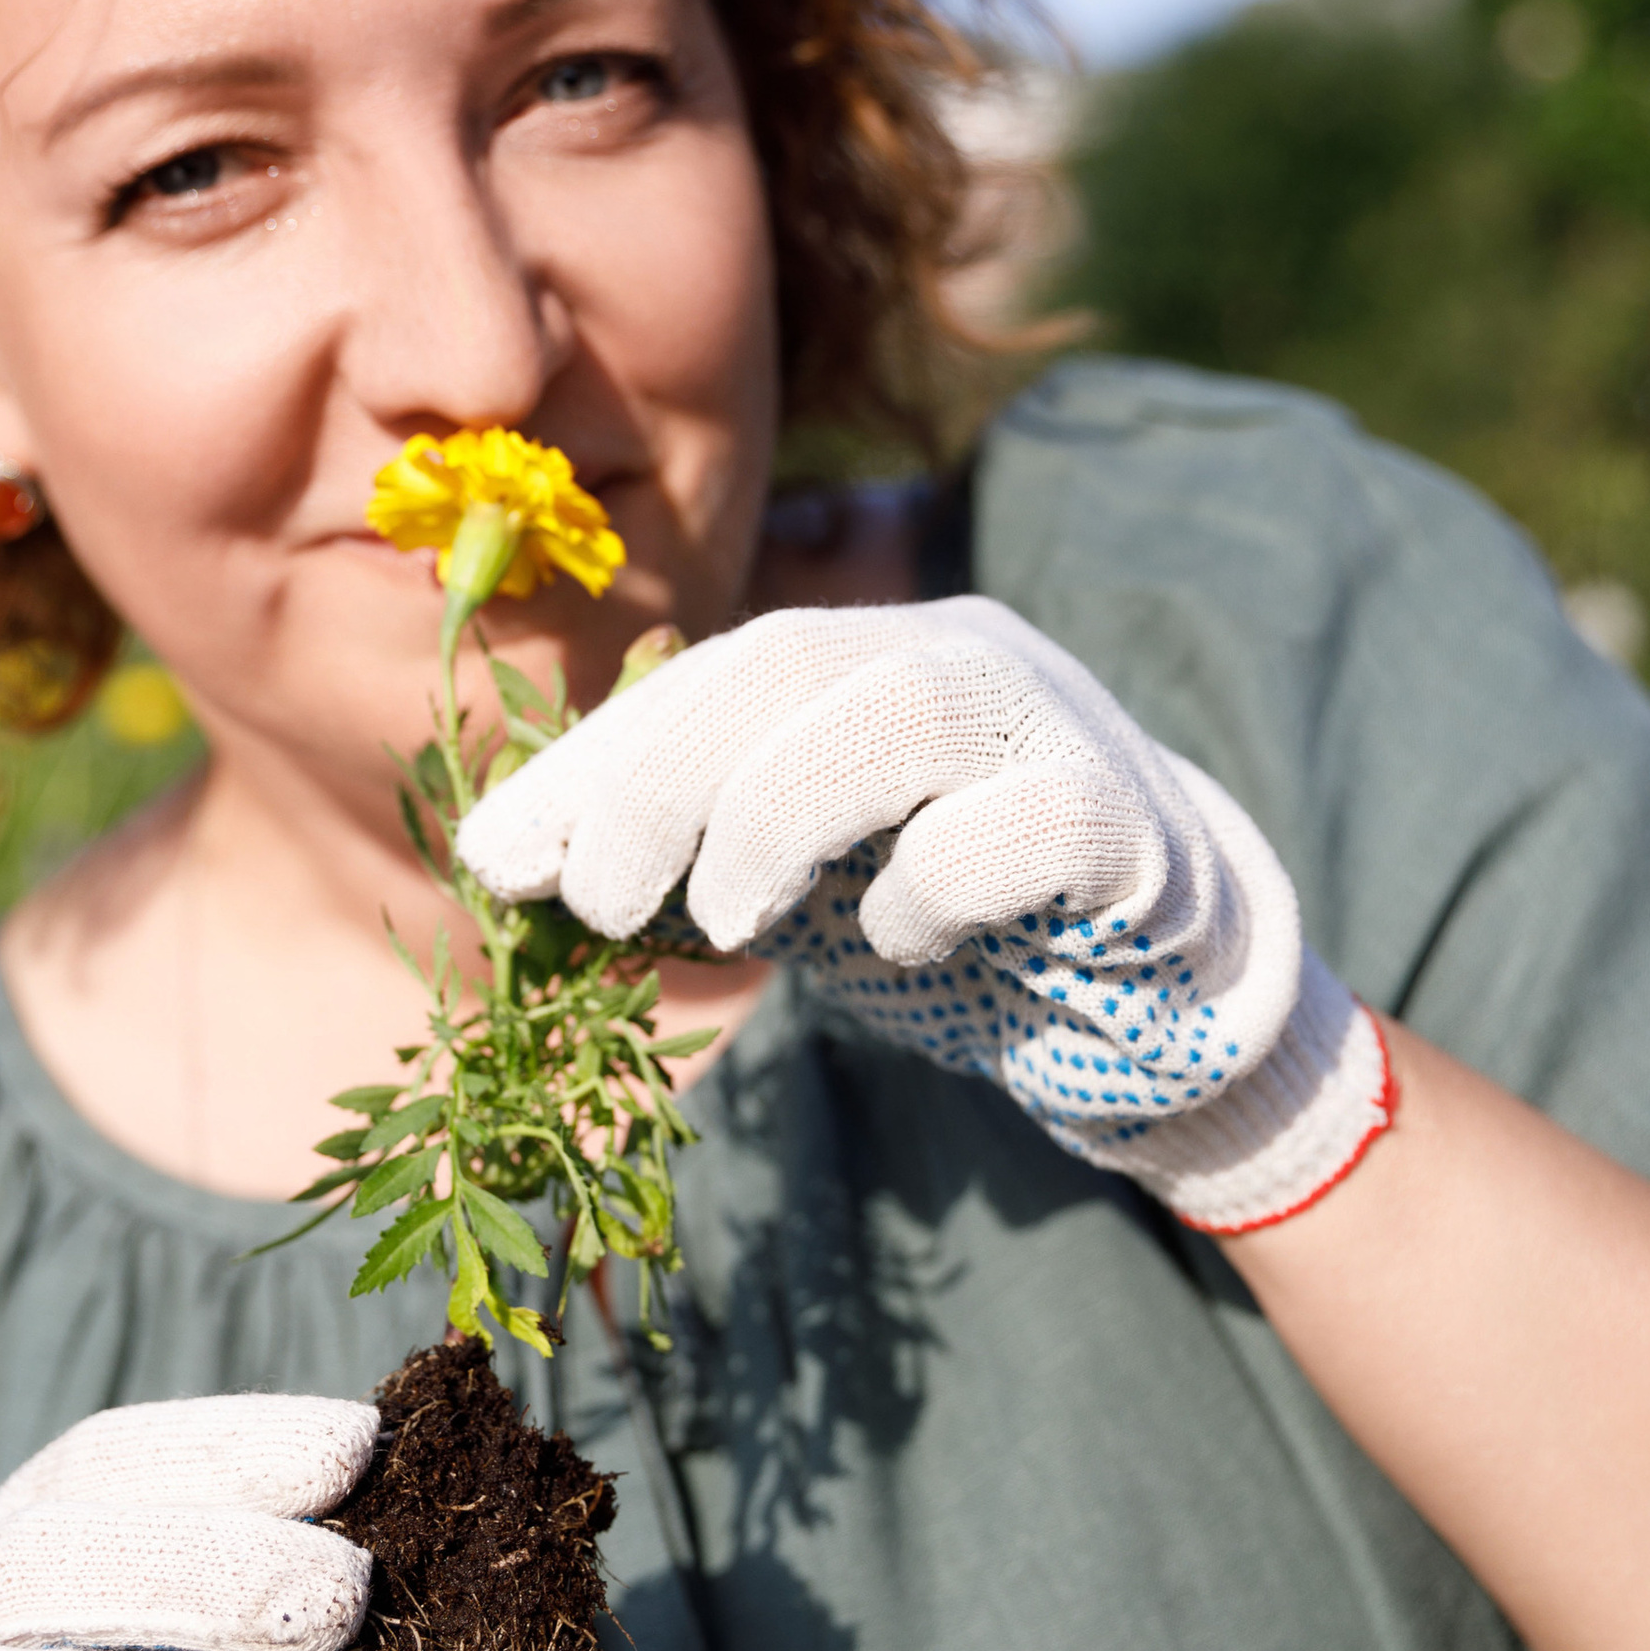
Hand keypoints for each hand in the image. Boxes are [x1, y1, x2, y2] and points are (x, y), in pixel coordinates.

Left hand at [461, 598, 1390, 1234]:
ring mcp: (1058, 725)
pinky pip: (1023, 823)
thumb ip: (686, 857)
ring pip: (905, 709)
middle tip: (594, 900)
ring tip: (725, 916)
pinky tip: (899, 940)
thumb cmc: (953, 925)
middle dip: (665, 776)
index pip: (711, 669)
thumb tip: (508, 867)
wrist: (1154, 998)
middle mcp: (964, 656)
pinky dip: (936, 884)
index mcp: (870, 652)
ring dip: (782, 811)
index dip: (596, 757)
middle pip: (795, 661)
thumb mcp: (798, 882)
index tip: (495, 857)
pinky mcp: (1130, 824)